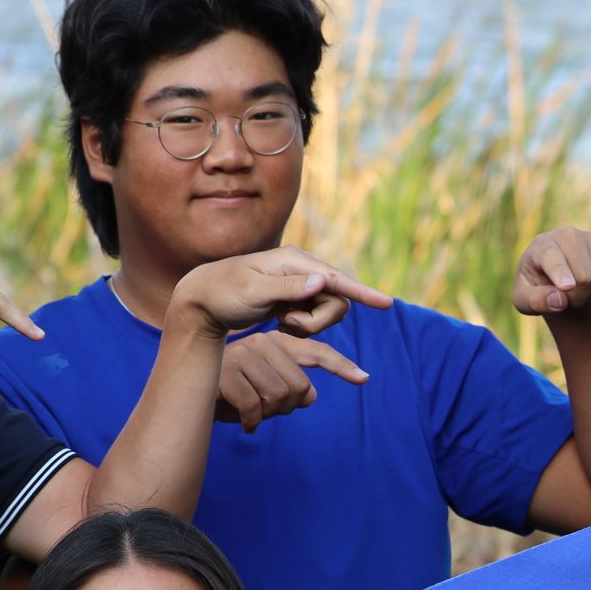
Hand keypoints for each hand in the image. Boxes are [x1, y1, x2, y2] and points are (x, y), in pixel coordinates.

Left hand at [169, 246, 393, 339]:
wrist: (203, 300)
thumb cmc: (224, 294)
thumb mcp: (254, 292)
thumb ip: (289, 288)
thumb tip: (324, 281)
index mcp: (295, 262)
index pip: (337, 279)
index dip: (363, 292)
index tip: (387, 304)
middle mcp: (302, 269)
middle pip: (337, 301)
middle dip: (319, 321)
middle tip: (287, 324)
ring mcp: (300, 284)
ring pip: (328, 312)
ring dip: (309, 325)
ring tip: (280, 323)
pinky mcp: (295, 298)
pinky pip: (315, 318)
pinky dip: (302, 327)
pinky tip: (280, 325)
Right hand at [215, 332, 367, 431]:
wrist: (193, 396)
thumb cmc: (236, 394)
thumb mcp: (268, 390)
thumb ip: (293, 389)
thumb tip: (310, 395)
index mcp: (276, 343)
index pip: (317, 353)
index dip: (341, 367)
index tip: (364, 378)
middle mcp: (262, 343)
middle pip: (299, 387)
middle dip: (286, 407)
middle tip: (266, 410)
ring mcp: (243, 355)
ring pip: (279, 398)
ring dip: (268, 415)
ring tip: (251, 412)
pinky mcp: (228, 373)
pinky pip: (255, 407)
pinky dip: (252, 422)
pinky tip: (245, 424)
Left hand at [514, 227, 590, 318]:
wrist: (559, 276)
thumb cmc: (537, 288)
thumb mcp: (525, 299)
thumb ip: (536, 301)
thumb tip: (560, 300)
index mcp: (543, 246)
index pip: (553, 258)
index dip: (561, 272)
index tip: (566, 287)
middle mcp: (570, 236)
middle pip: (585, 278)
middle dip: (578, 300)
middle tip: (569, 301)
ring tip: (582, 295)